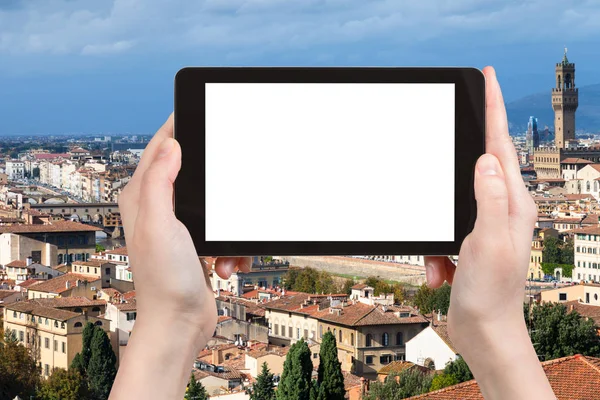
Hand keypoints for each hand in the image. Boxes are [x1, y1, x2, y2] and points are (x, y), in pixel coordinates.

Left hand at [118, 114, 251, 348]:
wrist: (180, 323)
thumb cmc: (164, 280)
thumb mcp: (160, 224)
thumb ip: (160, 182)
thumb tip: (172, 145)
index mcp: (142, 197)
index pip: (160, 148)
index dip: (178, 126)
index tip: (198, 109)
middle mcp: (158, 208)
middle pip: (191, 171)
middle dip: (215, 180)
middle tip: (230, 178)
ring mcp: (179, 226)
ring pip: (214, 202)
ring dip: (227, 223)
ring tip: (223, 250)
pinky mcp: (197, 243)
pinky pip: (223, 229)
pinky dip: (230, 246)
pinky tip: (225, 264)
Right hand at [424, 67, 554, 398]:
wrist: (485, 332)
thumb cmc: (492, 294)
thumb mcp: (488, 244)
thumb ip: (488, 200)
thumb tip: (485, 160)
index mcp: (512, 204)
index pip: (501, 146)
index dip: (494, 109)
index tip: (488, 78)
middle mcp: (502, 209)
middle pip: (478, 165)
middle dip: (459, 157)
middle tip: (452, 133)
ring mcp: (485, 225)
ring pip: (451, 201)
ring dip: (438, 230)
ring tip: (443, 263)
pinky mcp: (468, 240)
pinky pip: (442, 230)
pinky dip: (435, 251)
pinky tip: (441, 273)